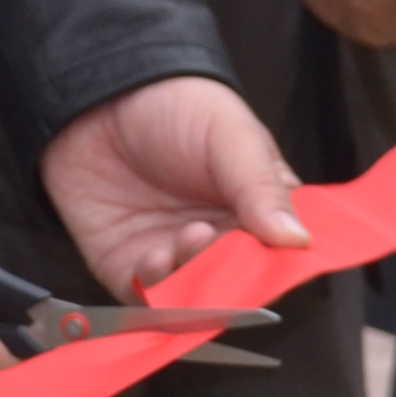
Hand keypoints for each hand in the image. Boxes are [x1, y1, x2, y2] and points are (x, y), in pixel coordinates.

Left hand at [39, 75, 304, 294]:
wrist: (98, 96)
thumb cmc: (174, 105)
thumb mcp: (230, 135)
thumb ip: (262, 188)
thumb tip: (297, 238)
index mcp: (257, 209)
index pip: (283, 255)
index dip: (282, 265)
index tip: (277, 261)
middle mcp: (219, 239)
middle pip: (241, 285)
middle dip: (235, 279)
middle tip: (228, 253)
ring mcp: (175, 256)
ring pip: (196, 299)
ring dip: (195, 283)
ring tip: (190, 236)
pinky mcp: (130, 267)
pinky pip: (148, 300)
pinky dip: (156, 287)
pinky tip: (156, 254)